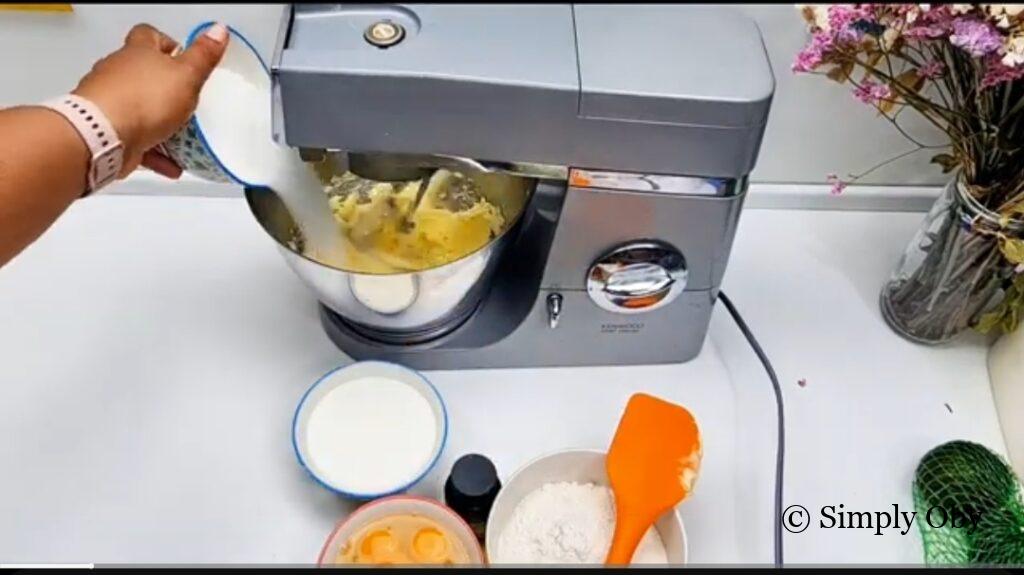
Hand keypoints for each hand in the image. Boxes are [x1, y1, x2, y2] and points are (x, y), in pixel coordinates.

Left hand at [72, 23, 228, 178]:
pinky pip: (134, 139)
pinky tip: (169, 164)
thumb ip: (203, 55)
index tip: (181, 54)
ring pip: (138, 109)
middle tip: (184, 97)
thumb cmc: (141, 101)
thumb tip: (217, 30)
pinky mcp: (107, 130)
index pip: (149, 36)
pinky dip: (153, 152)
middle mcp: (118, 73)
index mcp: (137, 53)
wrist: (103, 135)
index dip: (166, 43)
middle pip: (142, 73)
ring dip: (158, 122)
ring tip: (180, 136)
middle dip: (163, 87)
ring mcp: (109, 102)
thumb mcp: (186, 75)